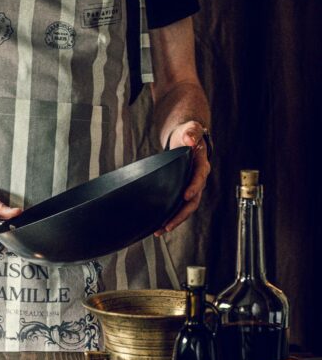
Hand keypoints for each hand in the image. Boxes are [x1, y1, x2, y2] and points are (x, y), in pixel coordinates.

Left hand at [155, 121, 210, 235]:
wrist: (187, 139)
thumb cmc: (188, 134)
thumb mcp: (190, 129)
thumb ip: (191, 132)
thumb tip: (190, 139)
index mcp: (202, 165)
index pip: (199, 177)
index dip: (194, 187)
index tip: (185, 195)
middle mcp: (198, 180)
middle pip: (193, 201)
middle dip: (181, 214)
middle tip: (168, 225)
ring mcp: (191, 188)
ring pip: (186, 208)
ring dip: (174, 220)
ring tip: (160, 231)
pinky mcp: (183, 192)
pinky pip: (178, 207)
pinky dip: (170, 217)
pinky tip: (158, 226)